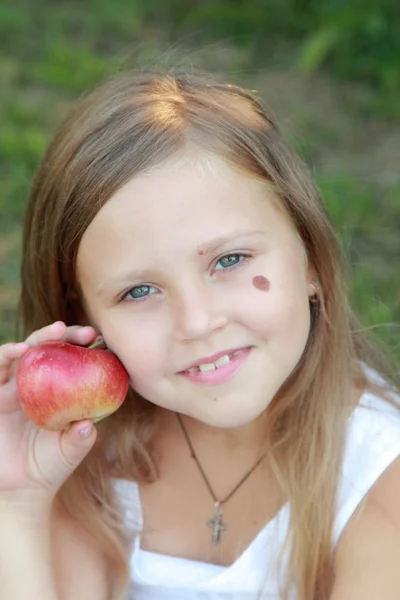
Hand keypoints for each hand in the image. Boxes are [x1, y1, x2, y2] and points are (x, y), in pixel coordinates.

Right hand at [0, 321, 98, 513]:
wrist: (19, 491)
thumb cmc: (50, 467)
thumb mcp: (69, 452)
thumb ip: (80, 438)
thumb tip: (88, 425)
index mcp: (55, 390)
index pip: (68, 357)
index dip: (80, 344)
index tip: (97, 338)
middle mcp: (32, 384)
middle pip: (42, 348)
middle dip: (56, 334)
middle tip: (70, 330)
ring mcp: (9, 389)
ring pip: (14, 355)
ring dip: (25, 344)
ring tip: (38, 341)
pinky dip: (3, 359)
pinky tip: (15, 353)